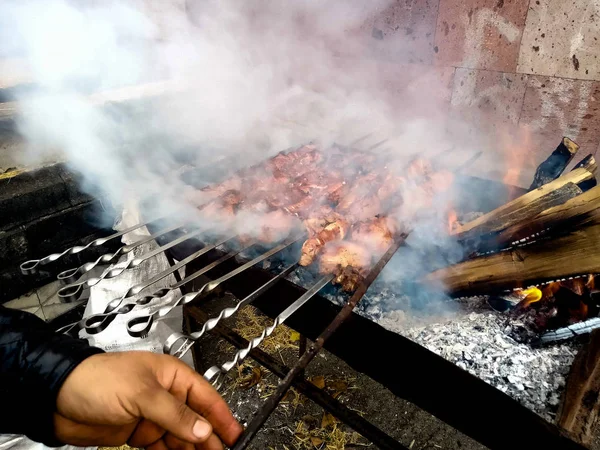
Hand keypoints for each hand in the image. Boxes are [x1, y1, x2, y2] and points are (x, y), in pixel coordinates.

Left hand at [53, 351, 242, 449]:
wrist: (57, 399)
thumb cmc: (97, 379)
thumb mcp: (142, 394)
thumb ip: (175, 414)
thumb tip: (204, 429)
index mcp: (171, 376)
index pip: (205, 397)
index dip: (221, 416)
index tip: (235, 434)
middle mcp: (165, 395)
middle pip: (196, 420)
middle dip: (210, 438)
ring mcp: (152, 415)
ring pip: (181, 436)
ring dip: (193, 449)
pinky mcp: (138, 433)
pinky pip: (163, 447)